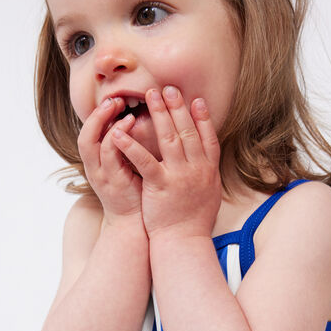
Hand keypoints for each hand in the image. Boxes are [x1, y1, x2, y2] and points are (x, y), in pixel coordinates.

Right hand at [77, 97, 142, 221]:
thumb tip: (137, 124)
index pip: (90, 134)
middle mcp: (94, 169)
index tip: (114, 101)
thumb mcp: (127, 168)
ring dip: (104, 122)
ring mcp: (102, 176)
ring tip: (120, 106)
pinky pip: (109, 154)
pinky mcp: (114, 182)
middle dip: (97, 115)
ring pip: (91, 143)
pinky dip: (117, 136)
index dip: (99, 116)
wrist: (135, 224)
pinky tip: (130, 123)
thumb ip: (125, 149)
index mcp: (97, 165)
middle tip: (113, 99)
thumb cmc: (136, 195)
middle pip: (85, 135)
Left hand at [111, 86, 221, 240]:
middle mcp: (197, 170)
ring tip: (149, 96)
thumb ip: (207, 175)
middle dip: (177, 107)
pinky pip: (145, 161)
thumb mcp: (209, 195)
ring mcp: (180, 176)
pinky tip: (121, 132)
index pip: (207, 137)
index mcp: (209, 171)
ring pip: (170, 139)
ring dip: (159, 115)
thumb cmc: (194, 222)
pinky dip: (132, 146)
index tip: (196, 100)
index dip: (202, 118)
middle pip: (188, 131)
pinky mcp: (160, 185)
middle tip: (168, 88)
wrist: (185, 242)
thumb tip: (208, 162)